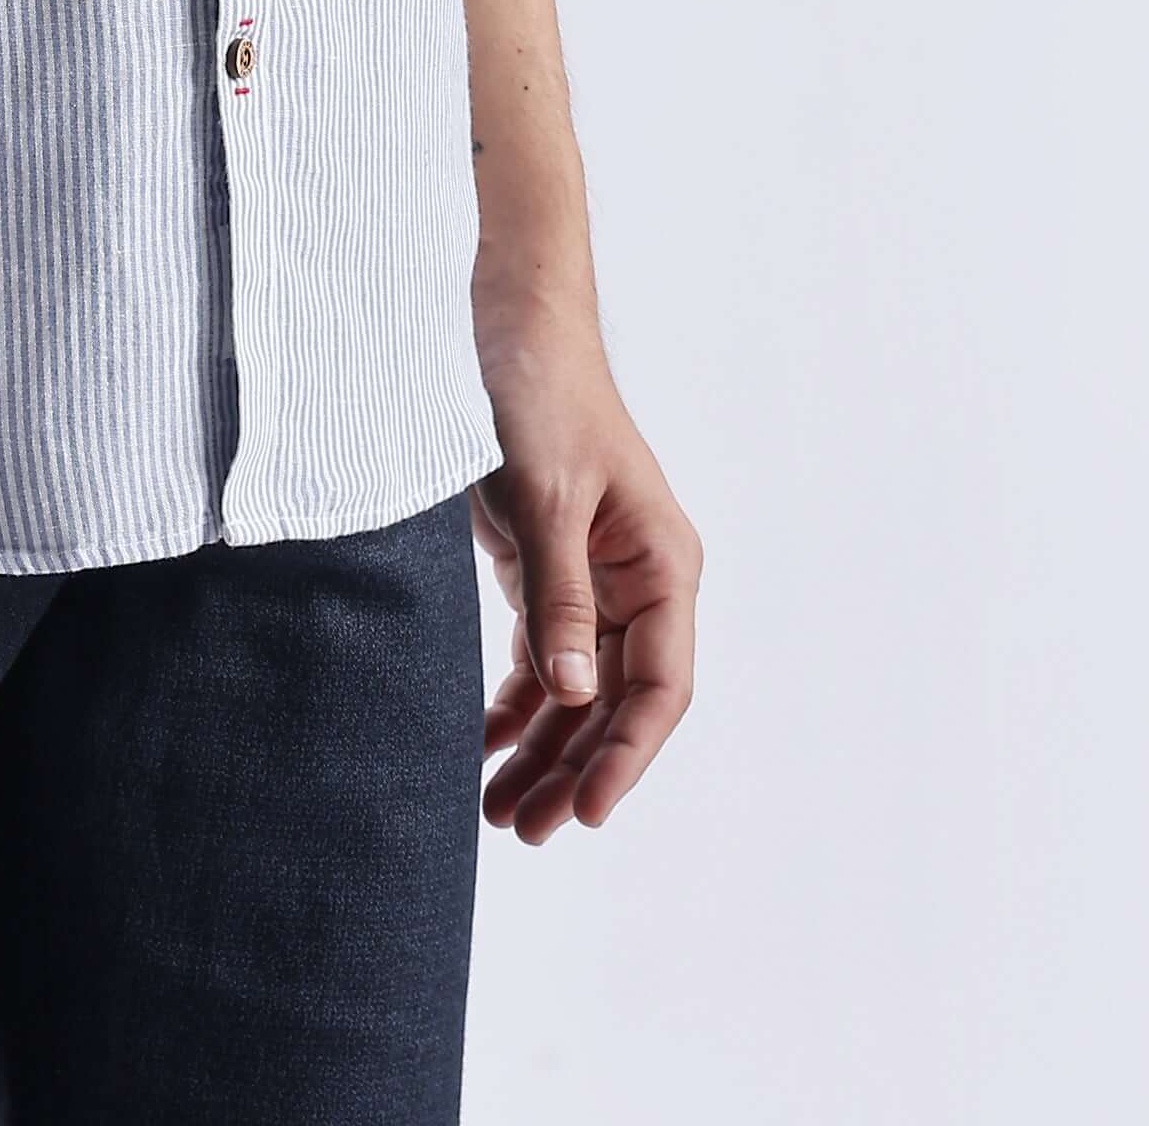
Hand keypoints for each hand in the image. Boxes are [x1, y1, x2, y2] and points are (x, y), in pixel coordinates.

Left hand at [467, 312, 698, 838]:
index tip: (583, 813)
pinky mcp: (548, 563)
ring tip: (498, 809)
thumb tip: (569, 698)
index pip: (658, 688)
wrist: (499, 319)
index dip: (624, 757)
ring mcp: (594, 575)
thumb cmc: (538, 393)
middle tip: (521, 829)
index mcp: (662, 565)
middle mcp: (639, 580)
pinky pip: (543, 651)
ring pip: (575, 687)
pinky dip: (516, 699)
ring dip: (541, 746)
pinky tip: (486, 742)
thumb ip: (559, 596)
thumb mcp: (546, 497)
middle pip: (614, 701)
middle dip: (572, 769)